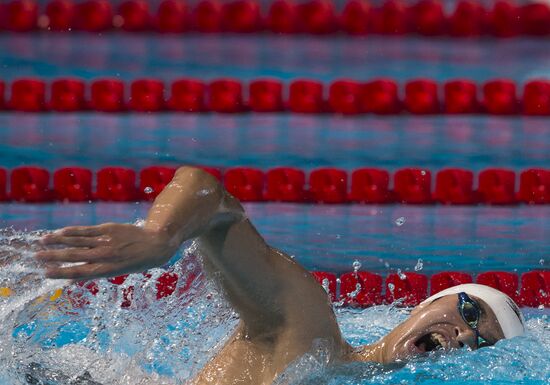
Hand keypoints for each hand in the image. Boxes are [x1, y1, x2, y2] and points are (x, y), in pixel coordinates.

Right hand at [36, 223, 175, 279]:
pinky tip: (59, 232)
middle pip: (74, 256)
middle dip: (53, 257)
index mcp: (107, 270)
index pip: (78, 272)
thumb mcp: (118, 272)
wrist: (156, 244)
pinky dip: (72, 231)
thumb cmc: (136, 261)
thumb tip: (71, 279)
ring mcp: (106, 241)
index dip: (61, 273)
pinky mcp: (108, 229)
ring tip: (41, 242)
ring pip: (77, 241)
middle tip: (36, 257)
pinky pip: (86, 230)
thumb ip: (95, 272)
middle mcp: (105, 256)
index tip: (46, 273)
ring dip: (57, 241)